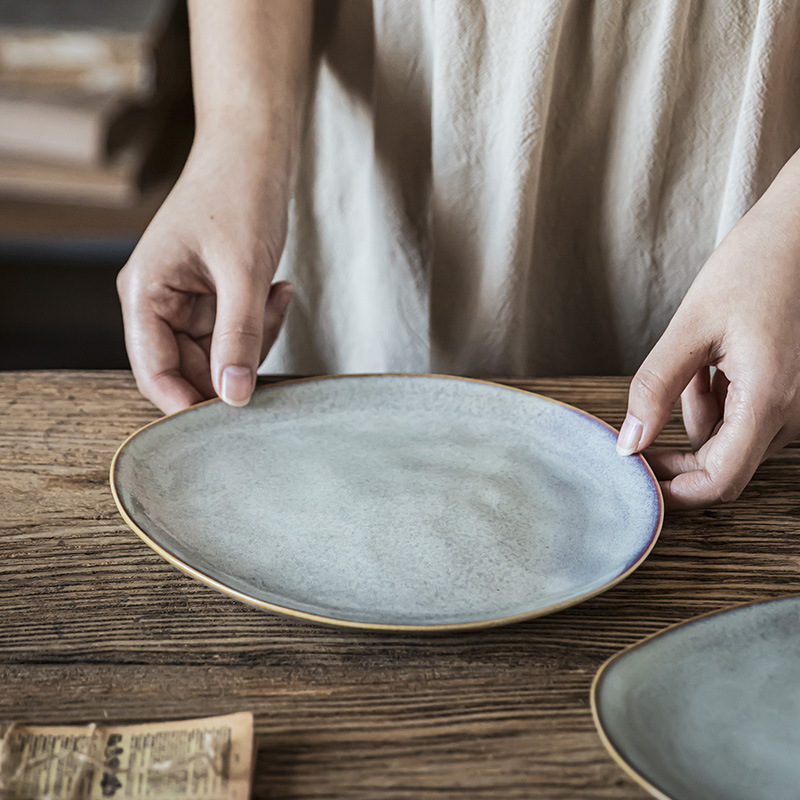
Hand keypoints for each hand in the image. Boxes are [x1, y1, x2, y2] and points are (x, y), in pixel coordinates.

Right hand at [117, 142, 293, 414]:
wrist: (254, 151)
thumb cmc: (239, 195)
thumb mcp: (244, 272)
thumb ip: (239, 337)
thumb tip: (234, 397)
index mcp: (145, 293)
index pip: (154, 371)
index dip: (187, 403)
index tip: (228, 420)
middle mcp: (158, 303)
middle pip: (190, 369)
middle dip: (235, 364)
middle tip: (268, 335)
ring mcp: (186, 303)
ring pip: (219, 356)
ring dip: (256, 339)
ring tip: (275, 296)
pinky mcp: (212, 299)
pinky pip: (236, 334)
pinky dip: (262, 323)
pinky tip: (278, 290)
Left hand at [617, 154, 799, 509]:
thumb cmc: (755, 266)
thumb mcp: (691, 327)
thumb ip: (655, 389)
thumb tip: (628, 443)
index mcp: (768, 400)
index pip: (720, 481)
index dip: (674, 491)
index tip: (637, 479)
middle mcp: (794, 414)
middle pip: (722, 463)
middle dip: (678, 447)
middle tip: (645, 417)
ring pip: (730, 436)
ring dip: (700, 410)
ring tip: (701, 359)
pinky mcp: (795, 393)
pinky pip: (747, 415)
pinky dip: (721, 397)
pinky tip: (718, 361)